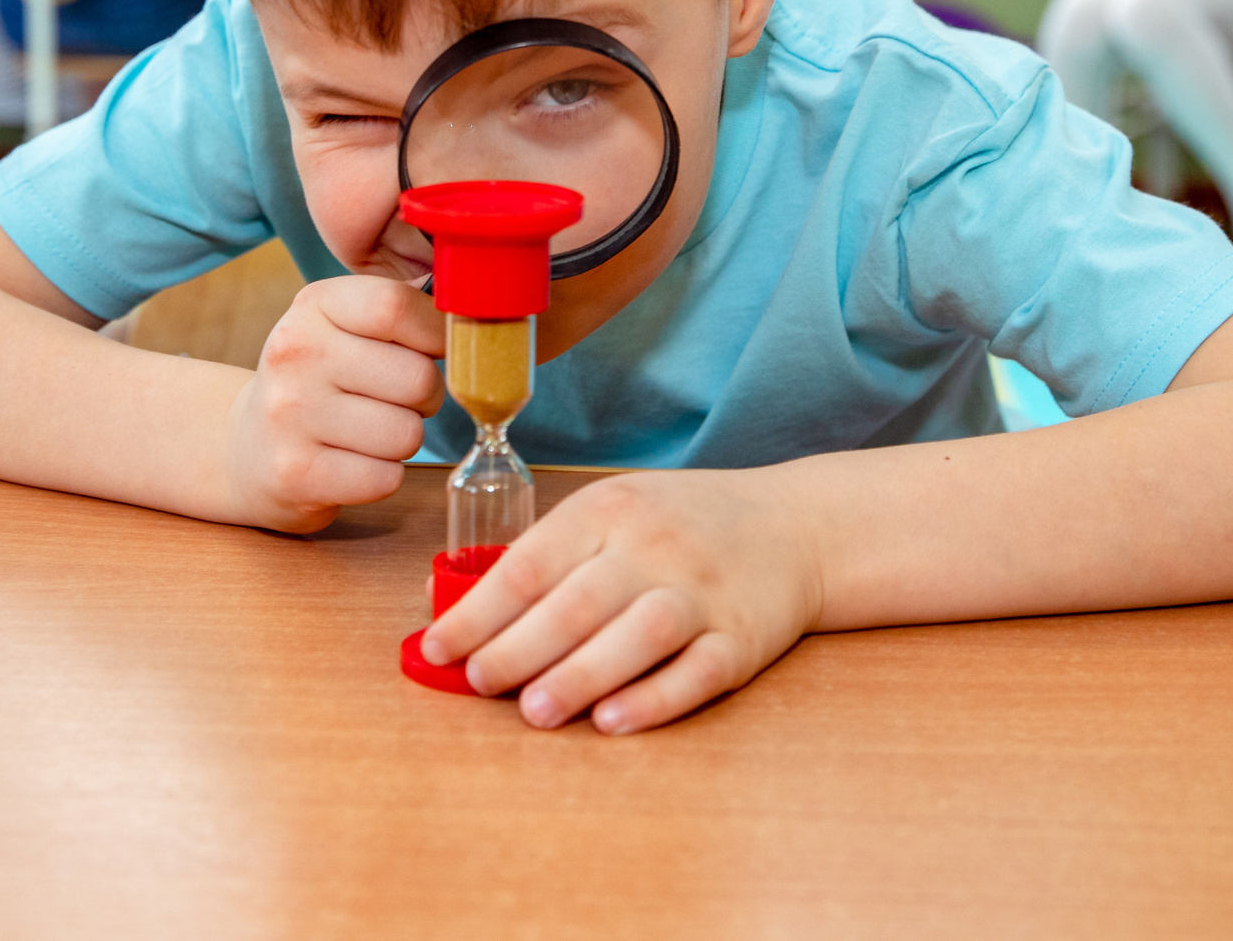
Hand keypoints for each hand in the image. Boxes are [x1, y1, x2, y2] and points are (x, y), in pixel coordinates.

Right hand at [222, 276, 443, 532]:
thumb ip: (399, 309)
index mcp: (314, 306)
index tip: (435, 349)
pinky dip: (383, 476)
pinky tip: (354, 463)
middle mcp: (296, 354)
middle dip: (426, 396)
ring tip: (371, 431)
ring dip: (403, 439)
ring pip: (407, 434)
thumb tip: (470, 306)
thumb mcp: (341, 325)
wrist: (246, 446)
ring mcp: (290, 415)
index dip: (436, 334)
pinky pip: (386, 478)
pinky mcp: (296, 474)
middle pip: (417, 378)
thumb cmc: (318, 380)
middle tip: (398, 400)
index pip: (397, 307)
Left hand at [419, 469, 825, 734]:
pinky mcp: (743, 639)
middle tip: (479, 683)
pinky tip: (613, 721)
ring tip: (535, 712)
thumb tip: (459, 610)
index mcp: (610, 510)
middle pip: (578, 602)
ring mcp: (703, 593)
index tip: (438, 649)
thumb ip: (550, 554)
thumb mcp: (615, 511)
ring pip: (636, 635)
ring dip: (581, 676)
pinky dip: (655, 699)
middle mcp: (656, 547)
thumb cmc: (681, 525)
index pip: (531, 563)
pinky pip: (697, 672)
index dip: (478, 611)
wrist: (794, 526)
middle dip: (518, 649)